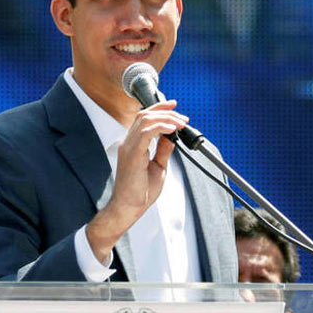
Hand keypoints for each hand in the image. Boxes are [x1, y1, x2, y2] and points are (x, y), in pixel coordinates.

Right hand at [86, 100, 187, 261]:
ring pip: (145, 120)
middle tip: (183, 117)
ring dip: (166, 118)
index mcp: (133, 145)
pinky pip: (146, 133)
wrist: (129, 207)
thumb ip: (163, 150)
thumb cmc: (141, 191)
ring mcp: (128, 147)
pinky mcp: (132, 155)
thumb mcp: (158, 166)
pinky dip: (160, 127)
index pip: (144, 118)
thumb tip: (172, 136)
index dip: (159, 108)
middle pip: (144, 115)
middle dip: (165, 111)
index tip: (174, 105)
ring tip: (181, 123)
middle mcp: (128, 143)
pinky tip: (172, 129)